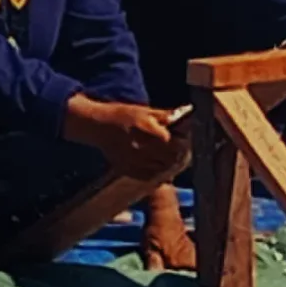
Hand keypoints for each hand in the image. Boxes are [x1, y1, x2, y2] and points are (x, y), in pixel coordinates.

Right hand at [64, 97, 187, 179]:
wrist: (98, 126)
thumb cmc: (123, 115)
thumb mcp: (145, 110)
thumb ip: (165, 115)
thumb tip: (186, 113)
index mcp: (143, 128)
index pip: (170, 141)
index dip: (180, 140)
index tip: (184, 138)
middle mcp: (137, 146)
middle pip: (168, 157)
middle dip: (178, 153)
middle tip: (181, 149)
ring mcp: (131, 160)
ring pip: (161, 169)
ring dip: (170, 164)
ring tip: (171, 156)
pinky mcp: (126, 169)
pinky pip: (148, 176)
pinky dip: (158, 173)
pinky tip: (159, 164)